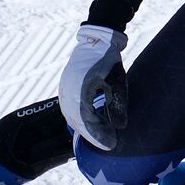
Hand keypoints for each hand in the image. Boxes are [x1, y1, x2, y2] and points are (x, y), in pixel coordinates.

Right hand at [58, 25, 127, 150]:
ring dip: (84, 128)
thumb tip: (120, 126)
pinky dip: (78, 118)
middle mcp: (68, 94)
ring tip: (99, 135)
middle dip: (91, 136)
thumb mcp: (117, 82)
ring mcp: (64, 90)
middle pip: (77, 123)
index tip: (110, 145)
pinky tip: (89, 122)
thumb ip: (117, 104)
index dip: (98, 136)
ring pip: (71, 117)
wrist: (97, 39)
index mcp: (80, 92)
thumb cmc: (109, 60)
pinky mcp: (65, 86)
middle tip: (106, 144)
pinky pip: (69, 108)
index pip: (88, 123)